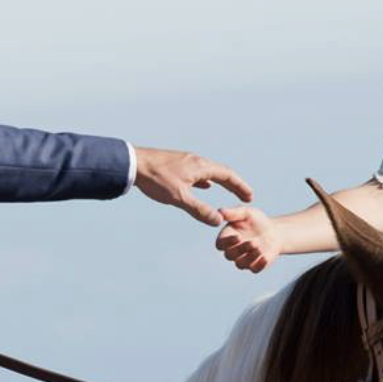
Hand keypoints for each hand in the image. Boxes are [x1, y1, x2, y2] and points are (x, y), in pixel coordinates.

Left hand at [132, 146, 253, 225]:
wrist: (133, 164)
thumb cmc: (156, 180)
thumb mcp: (179, 198)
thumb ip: (199, 210)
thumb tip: (218, 221)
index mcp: (200, 166)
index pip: (228, 175)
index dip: (240, 186)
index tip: (250, 197)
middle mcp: (196, 160)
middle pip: (221, 172)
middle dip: (233, 184)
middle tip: (244, 195)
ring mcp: (185, 161)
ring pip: (209, 171)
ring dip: (220, 181)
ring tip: (227, 190)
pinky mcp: (176, 164)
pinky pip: (197, 172)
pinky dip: (205, 180)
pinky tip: (202, 185)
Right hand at [212, 206, 283, 273]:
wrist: (274, 231)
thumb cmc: (257, 220)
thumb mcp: (246, 213)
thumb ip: (233, 213)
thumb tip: (220, 211)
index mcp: (227, 238)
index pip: (220, 245)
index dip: (227, 243)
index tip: (238, 236)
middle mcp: (232, 251)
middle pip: (229, 255)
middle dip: (241, 249)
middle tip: (253, 242)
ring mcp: (243, 260)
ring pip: (240, 264)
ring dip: (249, 257)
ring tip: (259, 247)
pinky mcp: (255, 266)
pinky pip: (254, 269)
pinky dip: (259, 265)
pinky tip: (265, 257)